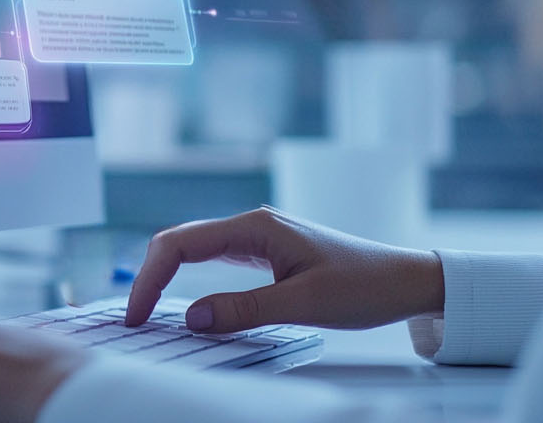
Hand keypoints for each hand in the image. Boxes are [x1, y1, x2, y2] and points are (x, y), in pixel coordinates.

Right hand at [125, 207, 444, 332]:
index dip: (150, 278)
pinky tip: (185, 297)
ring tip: (148, 309)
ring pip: (195, 249)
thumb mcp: (304, 304)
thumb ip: (245, 310)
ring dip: (167, 275)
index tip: (138, 315)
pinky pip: (215, 259)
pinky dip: (190, 277)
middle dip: (149, 275)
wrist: (407, 280)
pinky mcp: (267, 253)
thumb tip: (191, 318)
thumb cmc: (364, 286)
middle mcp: (252, 225)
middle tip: (135, 318)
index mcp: (256, 227)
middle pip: (180, 241)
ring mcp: (259, 237)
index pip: (181, 245)